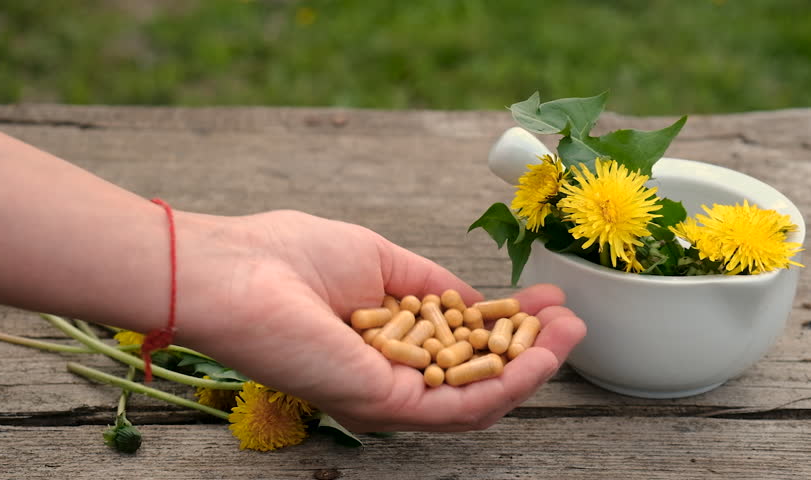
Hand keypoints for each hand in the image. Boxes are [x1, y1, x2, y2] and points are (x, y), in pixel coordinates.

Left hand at [175, 210, 585, 431]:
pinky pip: (458, 408)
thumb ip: (430, 284)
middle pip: (476, 379)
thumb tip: (474, 298)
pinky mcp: (382, 404)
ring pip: (476, 401)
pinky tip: (538, 358)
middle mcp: (389, 376)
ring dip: (530, 371)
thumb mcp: (380, 261)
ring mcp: (387, 395)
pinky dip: (505, 385)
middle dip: (530, 352)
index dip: (508, 326)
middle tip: (573, 322)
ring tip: (569, 337)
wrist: (237, 272)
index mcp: (386, 343)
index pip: (460, 346)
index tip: (549, 298)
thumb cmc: (290, 256)